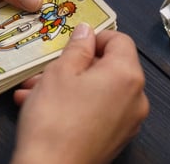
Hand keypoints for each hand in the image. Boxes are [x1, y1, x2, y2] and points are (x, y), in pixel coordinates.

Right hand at [11, 24, 148, 163]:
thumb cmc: (54, 117)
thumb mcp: (61, 71)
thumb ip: (77, 46)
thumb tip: (86, 31)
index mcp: (126, 75)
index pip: (120, 40)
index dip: (95, 37)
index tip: (73, 43)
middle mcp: (134, 99)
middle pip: (106, 67)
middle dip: (73, 65)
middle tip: (45, 69)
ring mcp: (126, 121)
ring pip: (96, 89)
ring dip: (66, 85)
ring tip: (34, 90)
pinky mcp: (113, 137)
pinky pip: (96, 109)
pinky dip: (74, 103)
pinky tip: (42, 106)